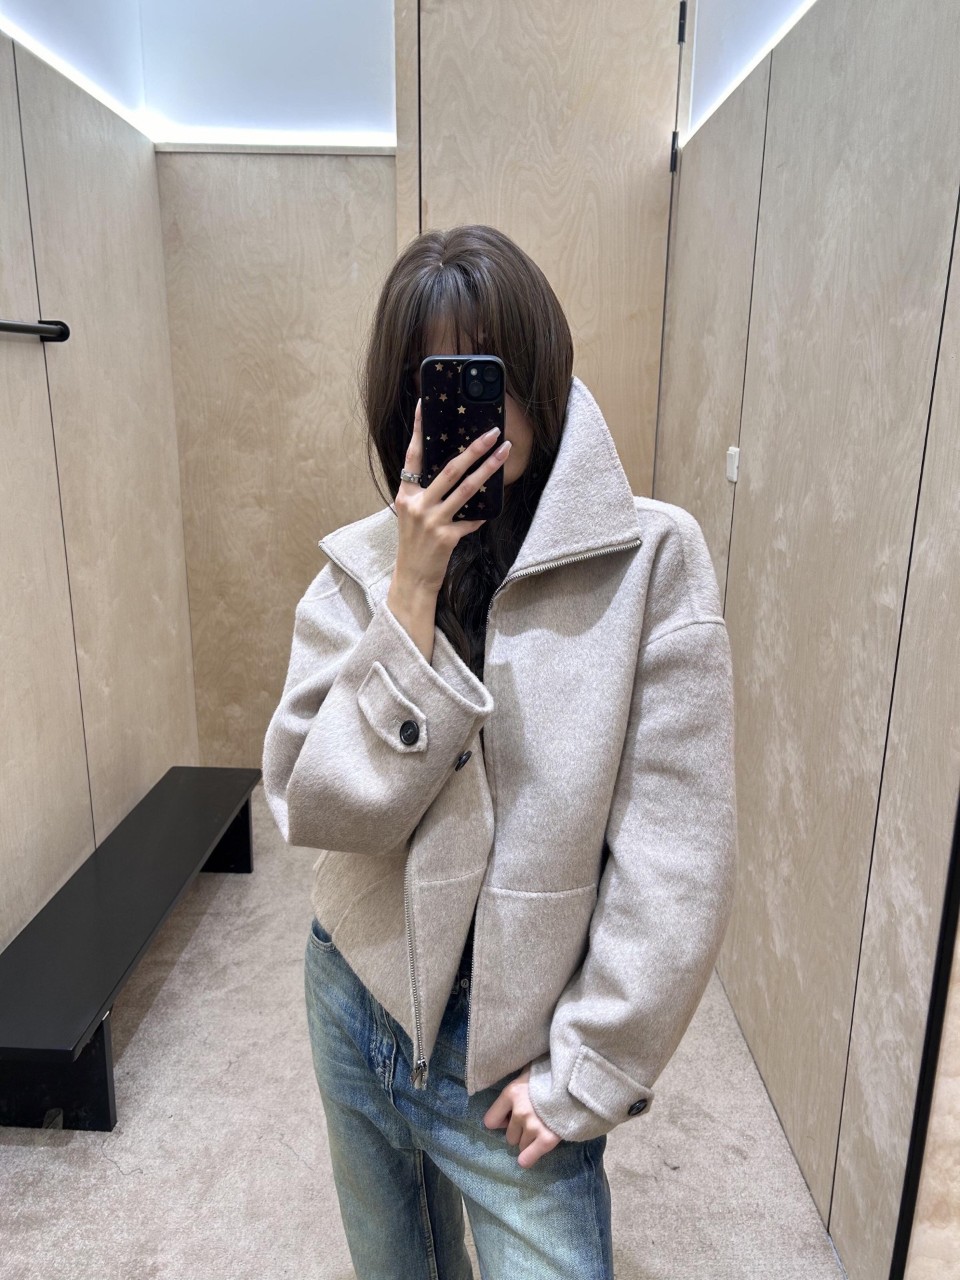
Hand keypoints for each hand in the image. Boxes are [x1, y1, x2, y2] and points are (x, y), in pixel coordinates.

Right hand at [394, 398, 510, 595]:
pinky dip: (481, 515)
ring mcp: (432, 521)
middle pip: (449, 469)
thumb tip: (454, 473)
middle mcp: (417, 504)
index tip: (424, 405)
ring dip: (488, 469)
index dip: (418, 429)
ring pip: (466, 489)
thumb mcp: (412, 516)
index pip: (412, 455)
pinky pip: (471, 520)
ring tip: (504, 453)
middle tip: (492, 433)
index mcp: (406, 495)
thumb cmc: (415, 545)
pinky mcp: (446, 537)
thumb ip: (427, 495)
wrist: (413, 579)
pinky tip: (489, 509)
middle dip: (474, 449)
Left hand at [482, 1064, 562, 1168]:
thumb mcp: (528, 1073)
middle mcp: (520, 1111)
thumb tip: (506, 1103)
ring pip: (520, 1146)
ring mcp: (533, 1126)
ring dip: (528, 1140)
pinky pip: (528, 1157)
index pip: (490, 1121)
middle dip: (519, 1131)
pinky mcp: (547, 1138)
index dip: (501, 1121)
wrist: (577, 1081)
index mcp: (512, 1093)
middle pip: (509, 1136)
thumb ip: (517, 1087)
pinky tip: (528, 1158)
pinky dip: (528, 1159)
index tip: (509, 1118)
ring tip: (541, 1129)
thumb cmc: (550, 1074)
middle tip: (533, 1121)